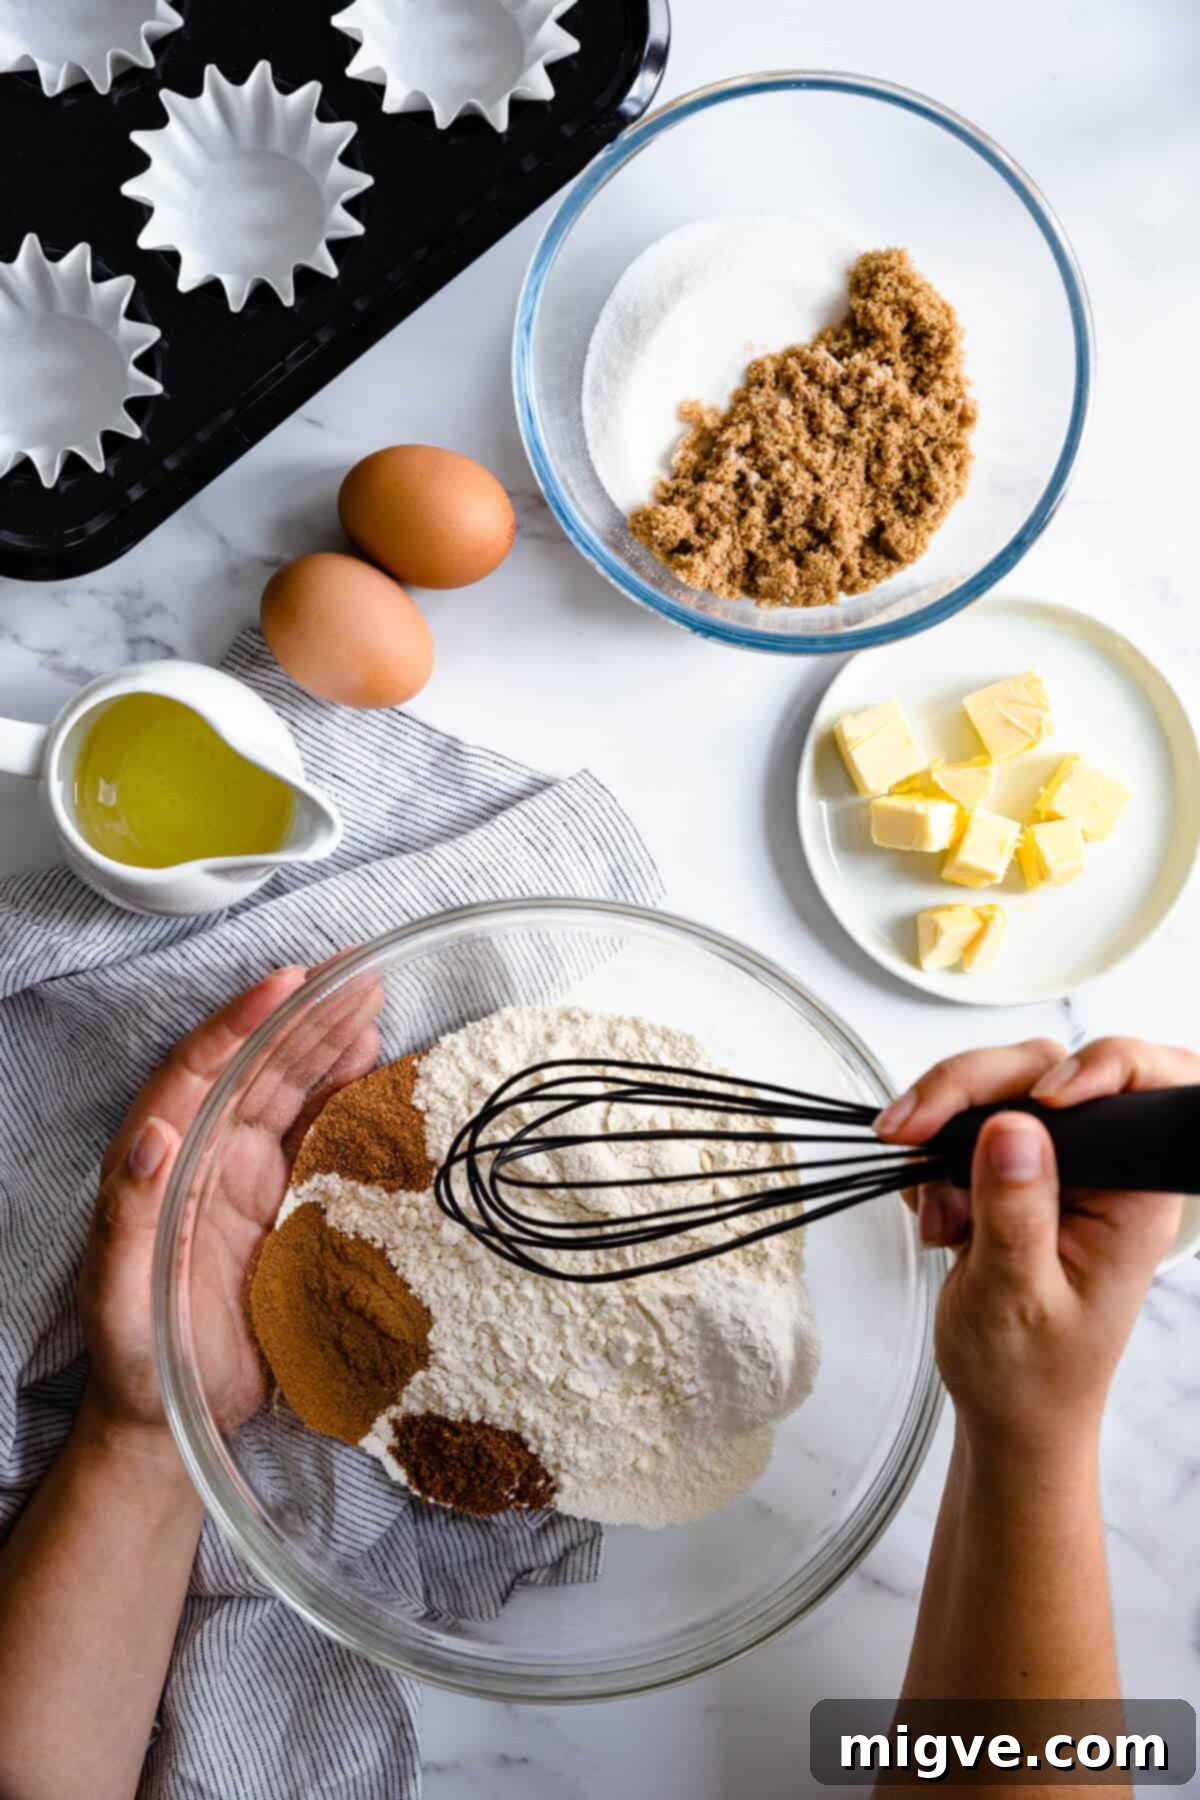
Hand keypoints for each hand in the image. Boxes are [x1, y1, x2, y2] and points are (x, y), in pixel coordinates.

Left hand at [78, 962, 381, 1445]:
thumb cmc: (136, 1360)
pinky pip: (317, 1131)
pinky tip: (375, 1065)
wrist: (174, 1416)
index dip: (245, 1020)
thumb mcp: (119, 1297)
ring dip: (329, 1040)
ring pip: (291, 1086)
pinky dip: (346, 1092)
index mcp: (162, 1160)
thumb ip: (125, 1219)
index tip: (289, 980)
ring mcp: (244, 1172)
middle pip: (258, 1063)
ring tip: (373, 999)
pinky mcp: (283, 1199)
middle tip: (359, 970)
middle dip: (305, 1012)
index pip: (202, 1069)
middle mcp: (204, 1151)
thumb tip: (148, 1137)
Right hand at [876, 1037, 1192, 1459]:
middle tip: (909, 1128)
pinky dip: (933, 1158)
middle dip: (969, 1090)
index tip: (1032, 1100)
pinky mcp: (1015, 1172)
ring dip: (943, 1131)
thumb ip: (1015, 1211)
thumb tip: (1012, 1127)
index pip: (1134, 1088)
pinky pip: (967, 1126)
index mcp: (1132, 1195)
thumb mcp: (1016, 1298)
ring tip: (931, 1209)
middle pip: (1042, 1071)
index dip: (1092, 1068)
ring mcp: (1056, 1166)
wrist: (1007, 1412)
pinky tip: (933, 1212)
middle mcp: (1102, 1169)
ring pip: (997, 1090)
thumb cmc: (1029, 1374)